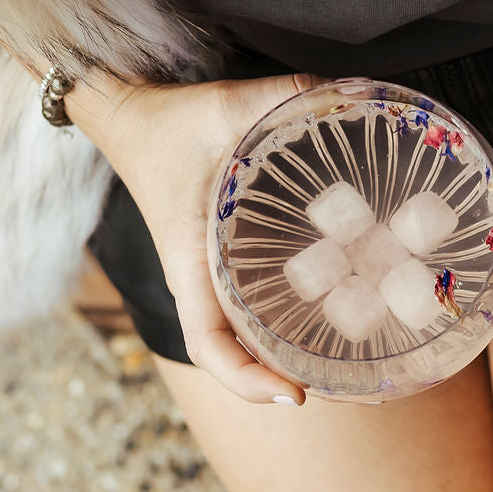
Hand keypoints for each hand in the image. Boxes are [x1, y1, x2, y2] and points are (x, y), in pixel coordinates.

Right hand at [74, 71, 328, 404]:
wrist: (128, 117)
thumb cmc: (169, 123)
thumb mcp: (226, 105)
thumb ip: (285, 98)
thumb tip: (352, 95)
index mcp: (188, 258)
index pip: (207, 341)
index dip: (245, 379)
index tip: (295, 396)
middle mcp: (199, 277)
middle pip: (237, 354)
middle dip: (288, 379)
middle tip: (361, 389)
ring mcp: (212, 271)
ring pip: (248, 332)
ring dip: (294, 353)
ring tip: (364, 361)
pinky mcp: (224, 255)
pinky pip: (256, 299)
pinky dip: (292, 315)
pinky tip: (349, 303)